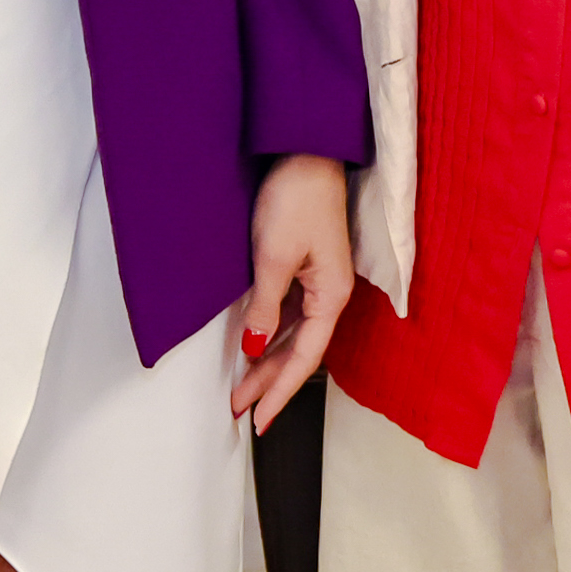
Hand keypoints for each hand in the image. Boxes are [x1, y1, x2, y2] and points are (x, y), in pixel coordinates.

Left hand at [233, 154, 354, 435]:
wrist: (305, 152)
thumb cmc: (296, 199)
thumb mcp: (273, 257)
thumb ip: (264, 307)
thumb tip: (253, 347)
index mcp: (331, 296)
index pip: (305, 358)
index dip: (280, 392)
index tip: (258, 419)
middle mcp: (329, 294)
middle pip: (299, 351)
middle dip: (270, 383)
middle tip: (239, 410)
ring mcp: (318, 281)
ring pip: (292, 334)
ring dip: (267, 362)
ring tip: (241, 388)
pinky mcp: (305, 266)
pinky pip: (288, 313)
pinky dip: (268, 334)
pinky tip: (251, 346)